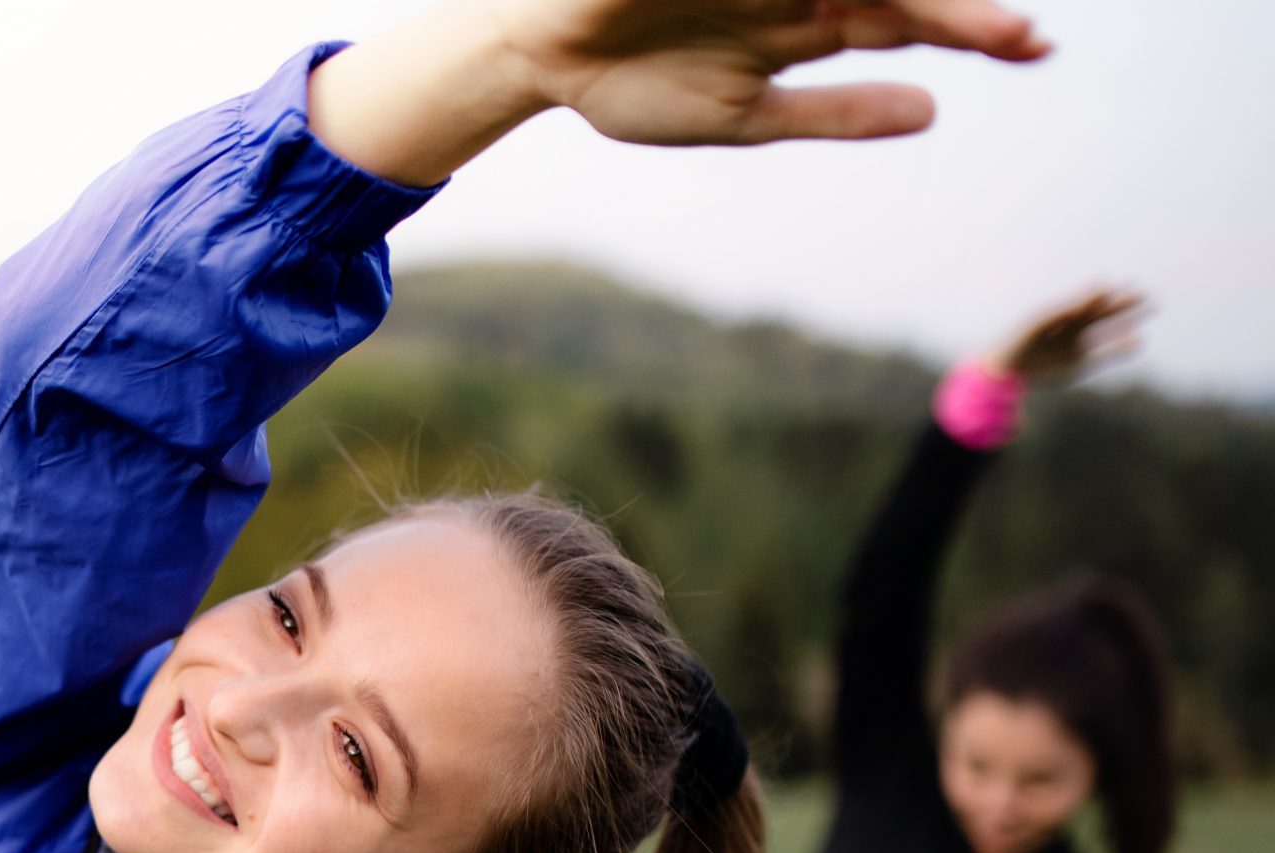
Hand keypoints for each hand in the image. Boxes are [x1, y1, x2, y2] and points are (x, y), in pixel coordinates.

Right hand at [501, 0, 1049, 146]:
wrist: (540, 54)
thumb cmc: (633, 84)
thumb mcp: (740, 117)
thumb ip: (833, 112)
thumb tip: (931, 113)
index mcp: (814, 20)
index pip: (911, 18)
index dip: (975, 30)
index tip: (1035, 48)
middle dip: (959, 8)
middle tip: (1020, 36)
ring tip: (966, 25)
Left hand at [987, 287, 1145, 384]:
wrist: (1007, 372)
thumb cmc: (1018, 342)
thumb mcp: (1041, 322)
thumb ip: (1065, 310)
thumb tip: (1086, 297)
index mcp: (1061, 314)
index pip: (1087, 300)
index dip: (1104, 293)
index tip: (1121, 284)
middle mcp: (1072, 329)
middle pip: (1102, 313)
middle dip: (1123, 303)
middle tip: (1145, 293)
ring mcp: (1076, 346)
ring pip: (1108, 332)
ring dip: (1127, 322)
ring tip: (1150, 310)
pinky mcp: (1079, 365)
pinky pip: (1106, 354)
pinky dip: (1122, 347)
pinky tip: (1139, 341)